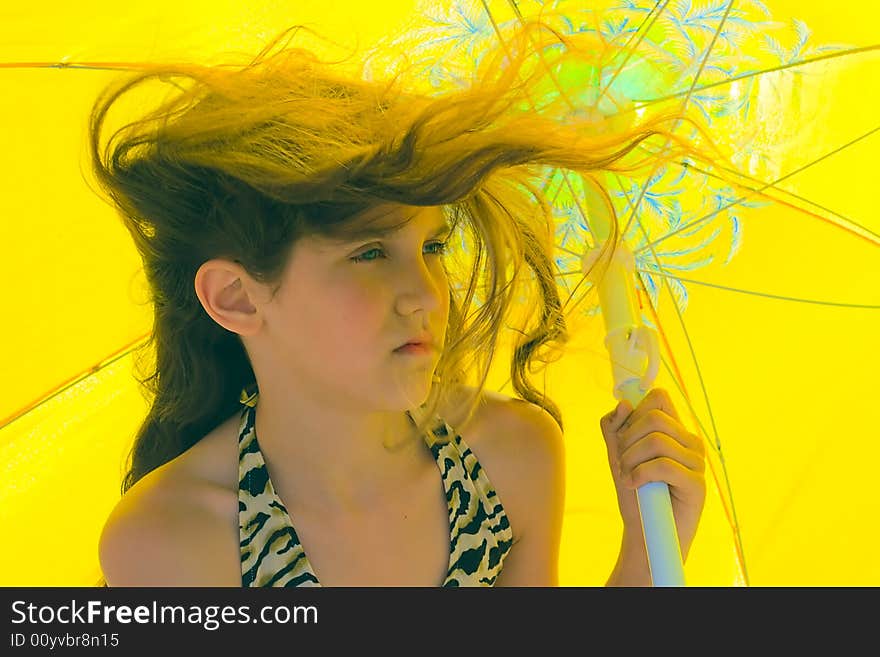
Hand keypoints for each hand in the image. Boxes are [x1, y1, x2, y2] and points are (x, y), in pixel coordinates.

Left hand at [600, 387, 705, 581]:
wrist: (644, 533)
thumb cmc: (635, 493)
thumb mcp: (617, 456)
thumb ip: (615, 428)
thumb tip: (623, 403)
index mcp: (675, 431)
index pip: (659, 398)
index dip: (634, 412)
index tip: (623, 437)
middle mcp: (690, 442)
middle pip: (654, 416)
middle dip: (627, 439)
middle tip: (622, 463)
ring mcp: (697, 463)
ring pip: (656, 440)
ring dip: (630, 459)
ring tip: (627, 477)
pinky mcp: (697, 485)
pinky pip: (664, 465)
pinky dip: (640, 474)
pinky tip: (634, 485)